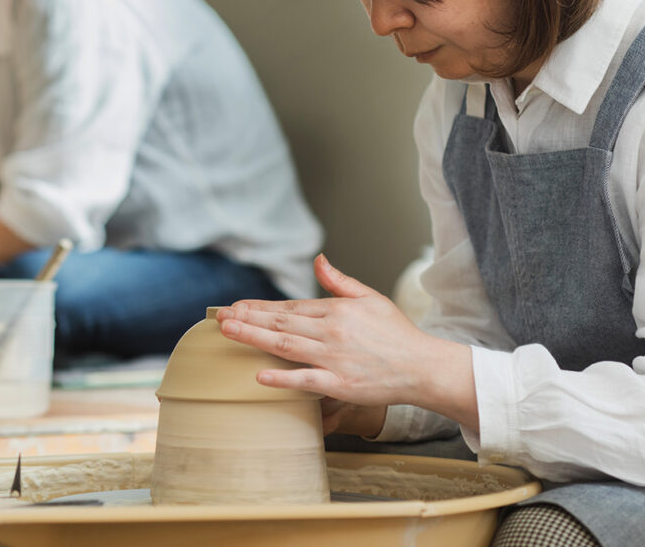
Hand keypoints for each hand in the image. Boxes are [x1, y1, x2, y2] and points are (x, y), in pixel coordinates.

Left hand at [216, 254, 474, 432]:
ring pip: (287, 346)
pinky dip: (283, 378)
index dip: (260, 307)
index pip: (290, 307)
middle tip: (221, 317)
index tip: (237, 306)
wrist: (424, 367)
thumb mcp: (371, 298)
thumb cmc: (397, 334)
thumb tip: (318, 261)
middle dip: (248, 319)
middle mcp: (332, 331)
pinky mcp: (341, 383)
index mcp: (337, 310)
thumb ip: (340, 281)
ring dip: (255, 338)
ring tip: (229, 332)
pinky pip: (307, 380)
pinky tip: (259, 374)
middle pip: (282, 323)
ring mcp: (335, 358)